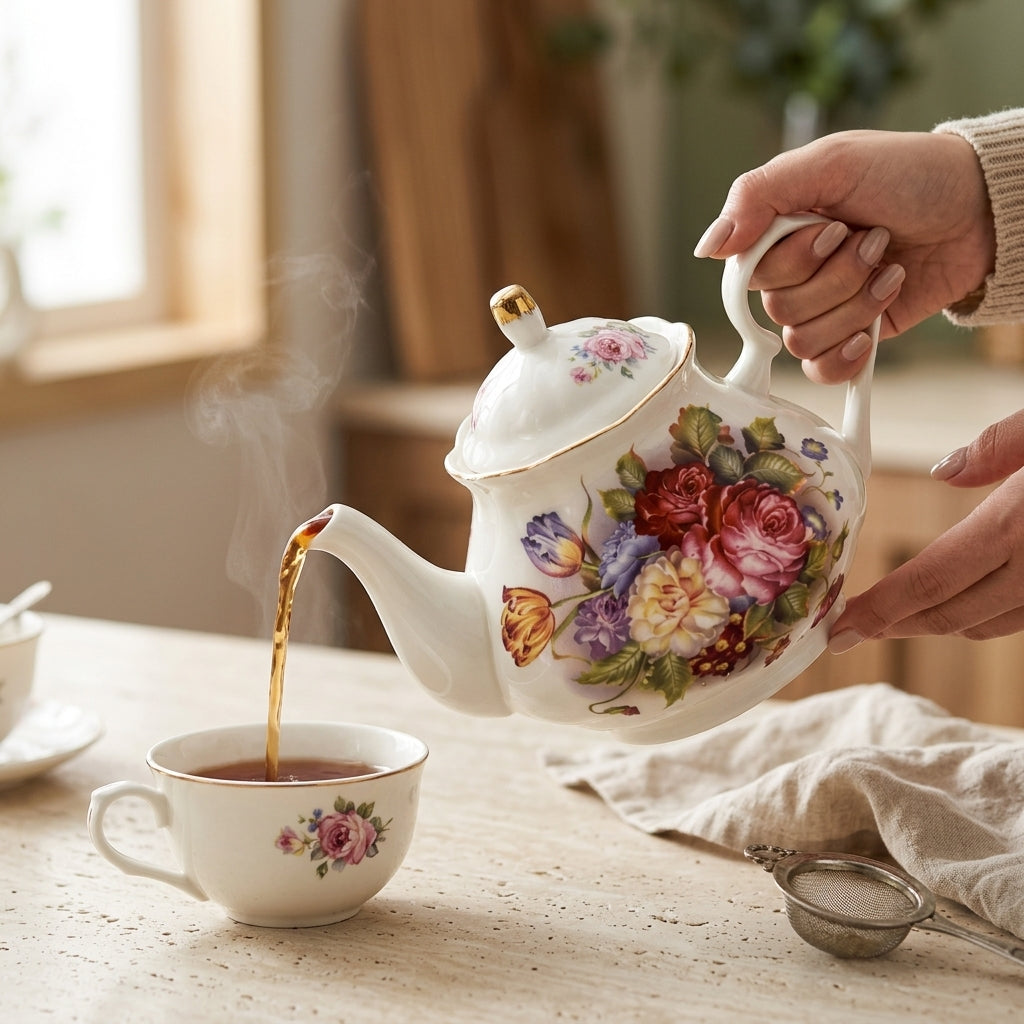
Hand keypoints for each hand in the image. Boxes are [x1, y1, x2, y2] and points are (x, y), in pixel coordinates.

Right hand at [694, 130, 995, 382]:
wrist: (980, 208)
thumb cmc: (908, 173)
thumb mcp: (831, 163)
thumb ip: (758, 195)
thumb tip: (707, 248)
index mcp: (779, 232)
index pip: (750, 274)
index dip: (793, 261)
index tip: (835, 229)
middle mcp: (796, 273)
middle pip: (779, 309)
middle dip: (838, 276)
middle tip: (875, 240)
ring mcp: (824, 309)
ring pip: (803, 340)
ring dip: (856, 304)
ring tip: (889, 268)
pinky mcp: (852, 339)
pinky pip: (822, 371)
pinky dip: (847, 355)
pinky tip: (872, 331)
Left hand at [829, 409, 1023, 650]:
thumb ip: (998, 446)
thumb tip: (945, 471)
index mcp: (1016, 527)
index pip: (930, 582)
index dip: (879, 612)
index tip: (838, 630)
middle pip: (952, 616)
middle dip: (895, 626)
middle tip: (849, 630)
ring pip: (987, 625)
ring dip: (936, 624)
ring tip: (892, 618)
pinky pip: (1018, 617)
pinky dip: (979, 615)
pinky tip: (957, 600)